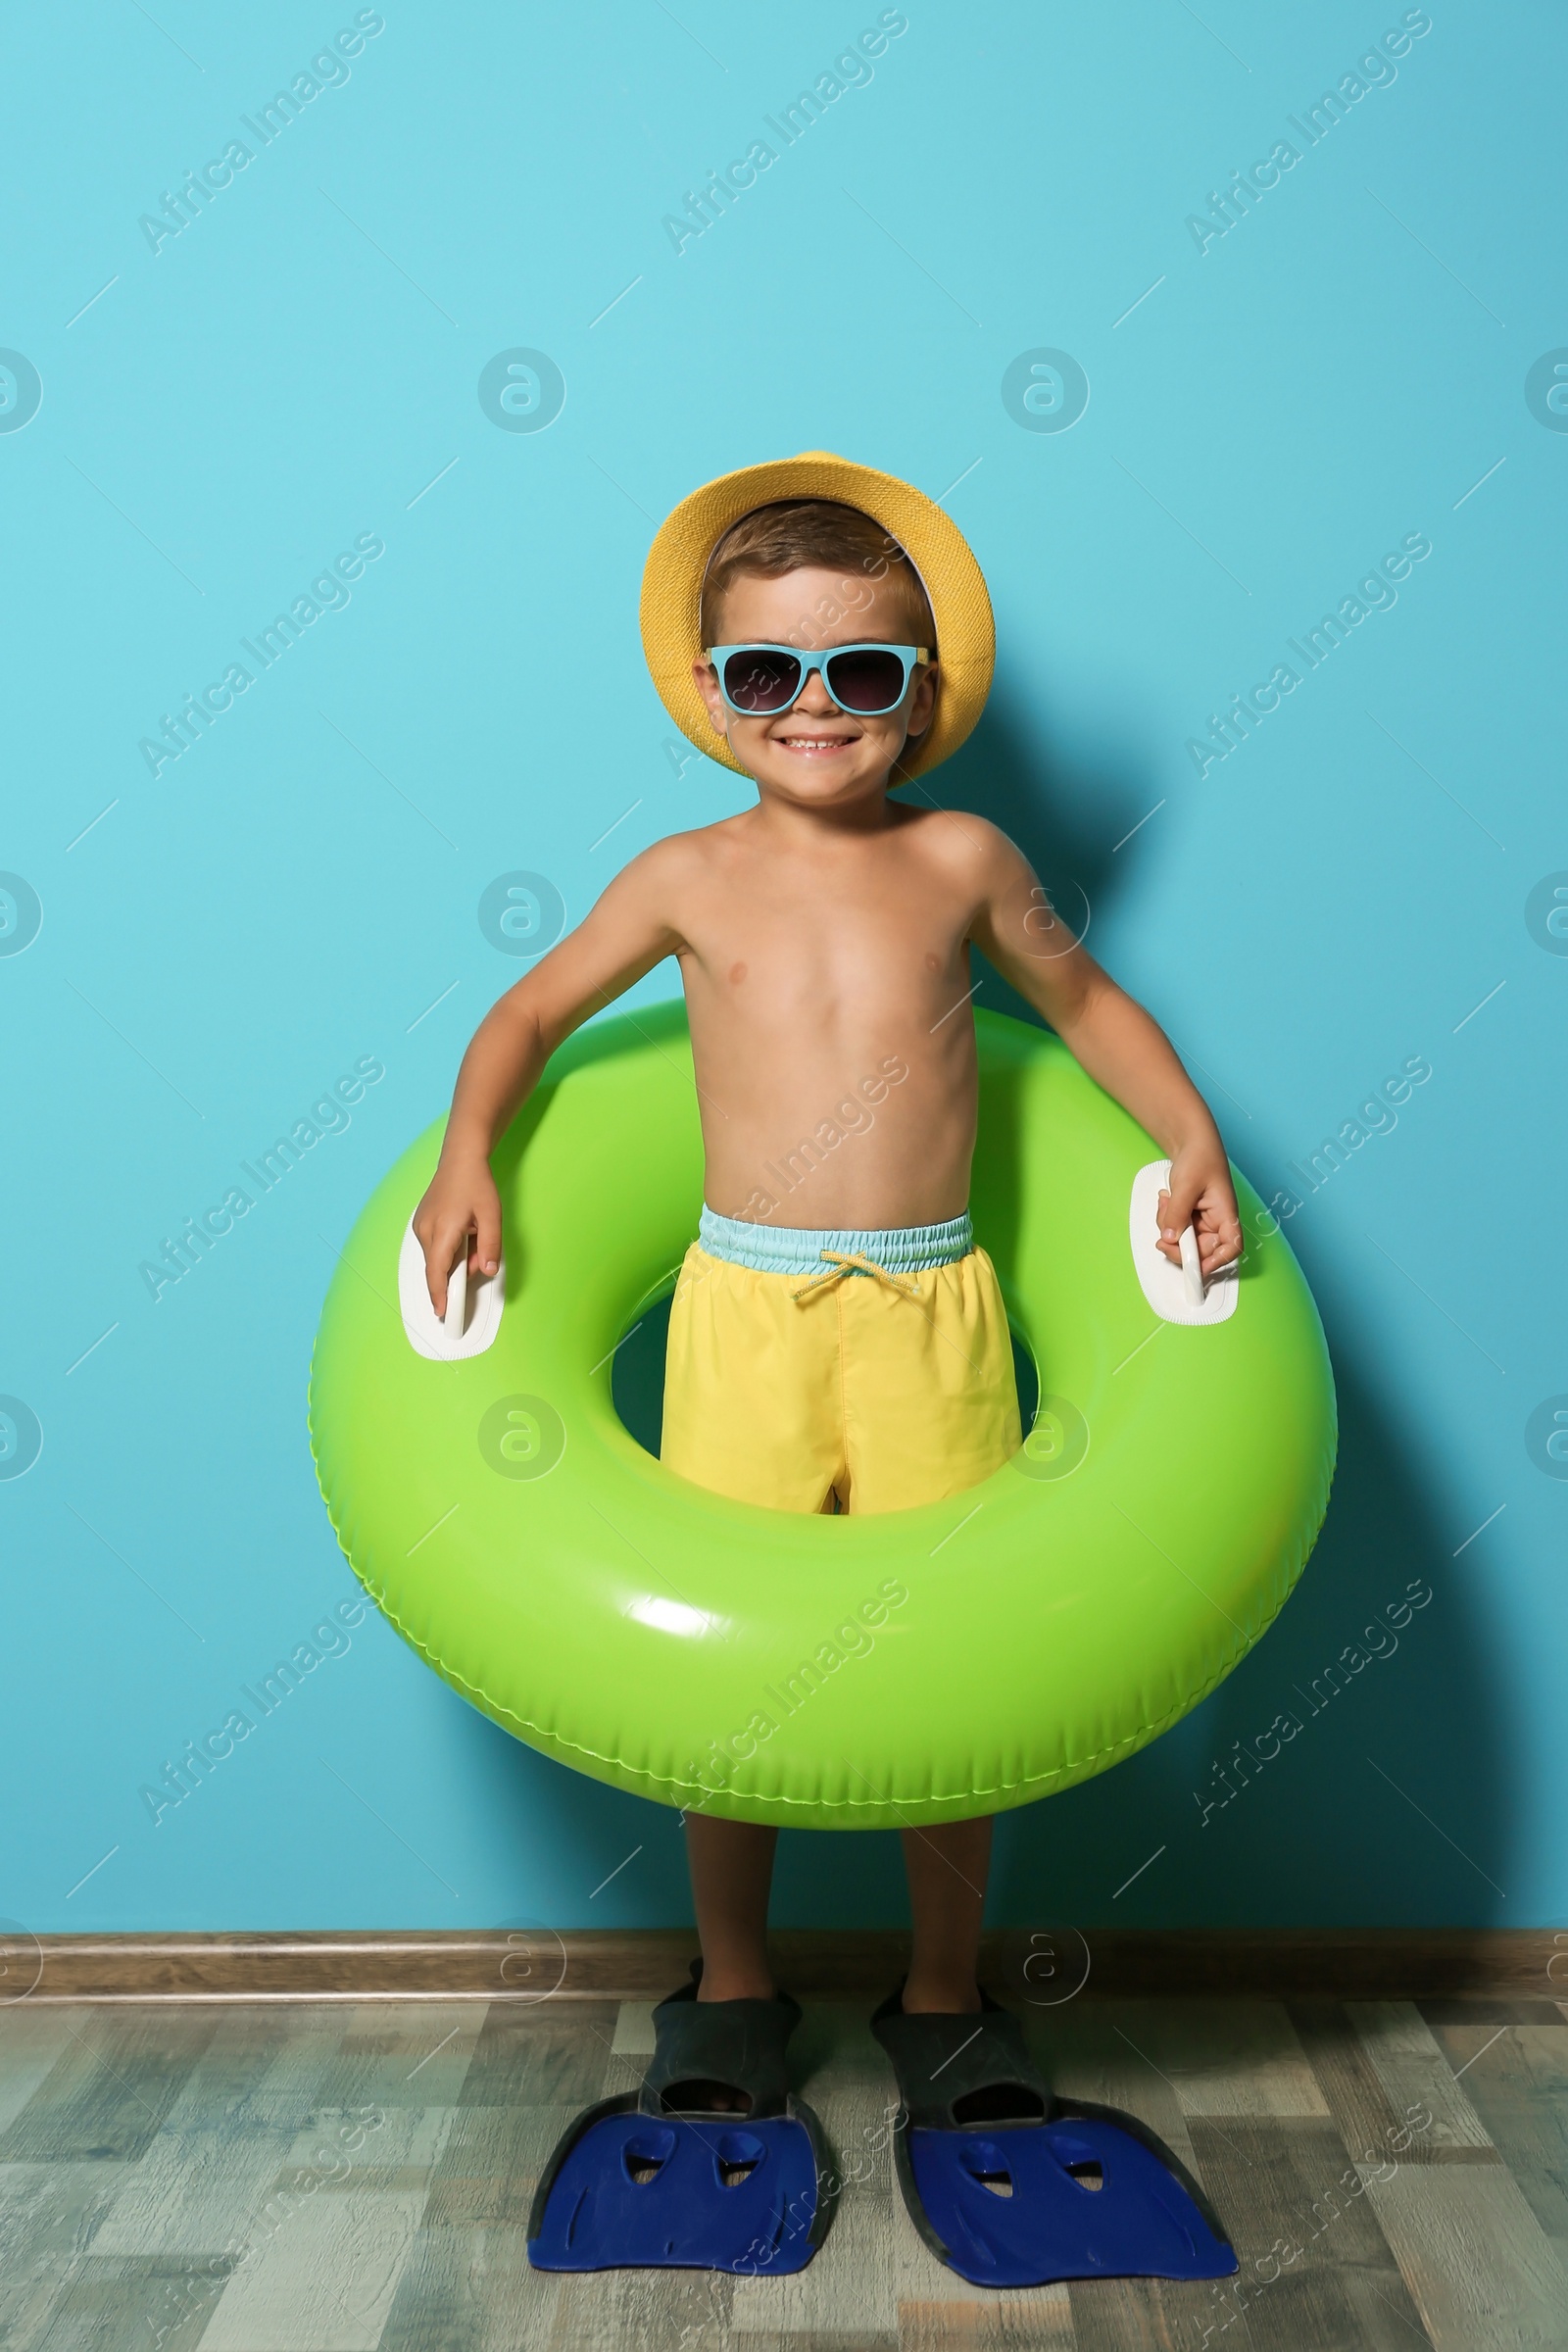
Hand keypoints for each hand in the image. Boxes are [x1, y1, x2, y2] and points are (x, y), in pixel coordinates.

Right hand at [412, 1152, 501, 1314]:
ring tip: (473, 1236)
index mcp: (442, 1230)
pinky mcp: (421, 1223)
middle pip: (438, 1267)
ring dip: (456, 1258)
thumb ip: (491, 1246)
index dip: (439, 1295)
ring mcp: (420, 1226)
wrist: (460, 1160)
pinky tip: (464, 1233)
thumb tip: (488, 1270)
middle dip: (459, 1270)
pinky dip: (449, 1249)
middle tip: (479, 1254)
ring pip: (437, 1257)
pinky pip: (435, 1247)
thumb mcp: (492, 1216)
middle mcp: (425, 1230)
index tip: (442, 1311)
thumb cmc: (476, 1184)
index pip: (437, 1272)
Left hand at [1157, 1144, 1242, 1275]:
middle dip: (1179, 1246)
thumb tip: (1170, 1238)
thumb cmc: (1200, 1157)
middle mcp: (1216, 1222)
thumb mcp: (1186, 1185)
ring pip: (1184, 1242)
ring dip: (1168, 1228)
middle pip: (1202, 1251)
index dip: (1217, 1262)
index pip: (1231, 1247)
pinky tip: (1165, 1201)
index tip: (1196, 1268)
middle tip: (1162, 1240)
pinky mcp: (1190, 1218)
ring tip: (1166, 1202)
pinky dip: (1165, 1220)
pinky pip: (1175, 1230)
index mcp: (1226, 1214)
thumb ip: (1177, 1213)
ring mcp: (1202, 1221)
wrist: (1192, 1143)